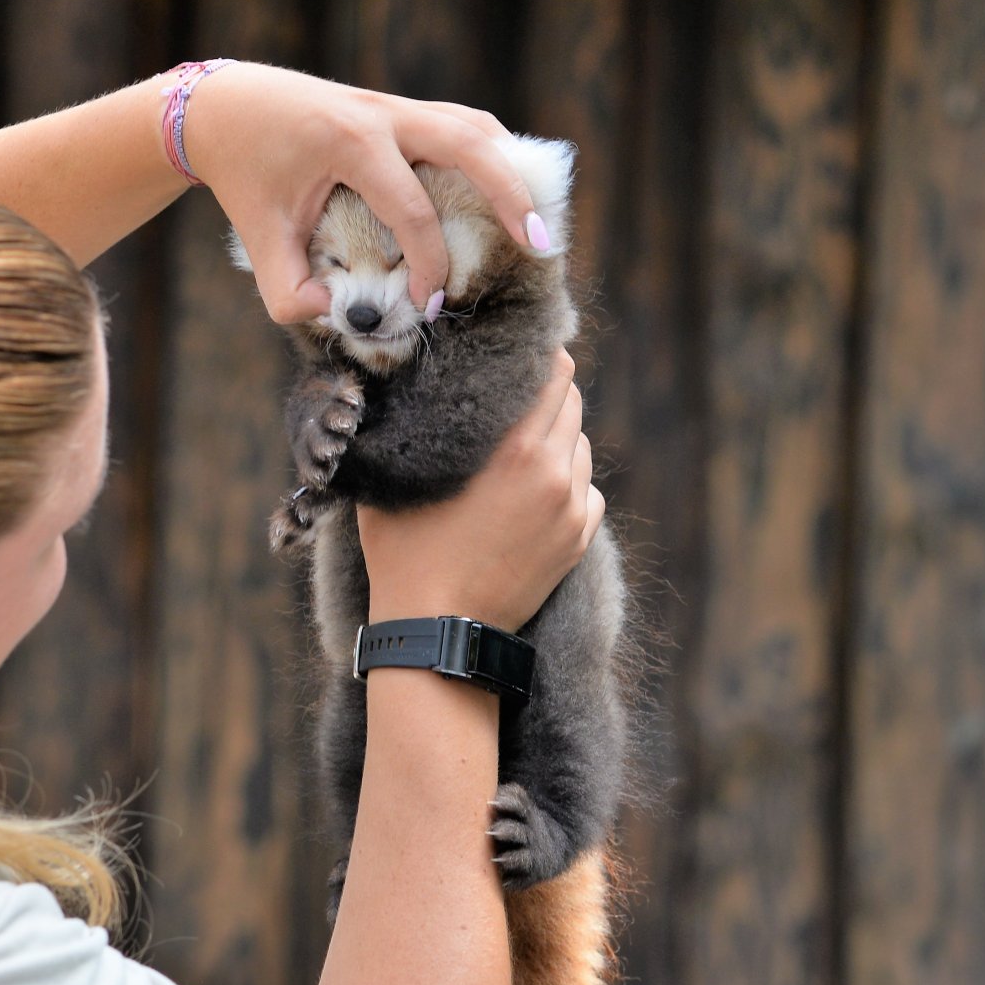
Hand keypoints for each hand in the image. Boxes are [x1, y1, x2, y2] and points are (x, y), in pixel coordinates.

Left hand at [185, 63, 541, 322]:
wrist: (229, 108)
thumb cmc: (246, 174)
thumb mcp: (258, 241)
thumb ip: (289, 294)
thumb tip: (342, 316)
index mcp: (351, 144)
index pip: (413, 212)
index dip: (428, 267)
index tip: (427, 306)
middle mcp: (383, 116)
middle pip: (470, 146)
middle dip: (510, 196)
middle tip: (539, 245)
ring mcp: (395, 105)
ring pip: (473, 126)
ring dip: (509, 169)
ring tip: (536, 219)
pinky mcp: (399, 108)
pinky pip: (459, 123)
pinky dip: (489, 152)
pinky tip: (502, 188)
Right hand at [358, 349, 600, 631]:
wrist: (438, 630)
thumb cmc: (404, 553)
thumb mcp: (397, 478)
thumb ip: (408, 426)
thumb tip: (397, 386)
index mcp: (515, 447)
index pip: (552, 370)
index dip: (535, 355)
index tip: (516, 354)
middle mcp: (554, 470)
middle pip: (572, 401)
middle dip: (546, 394)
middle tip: (514, 399)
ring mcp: (572, 507)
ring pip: (579, 445)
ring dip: (557, 440)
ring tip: (519, 453)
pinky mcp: (579, 538)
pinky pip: (587, 490)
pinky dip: (566, 484)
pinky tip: (532, 495)